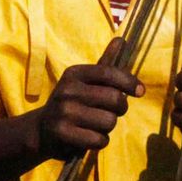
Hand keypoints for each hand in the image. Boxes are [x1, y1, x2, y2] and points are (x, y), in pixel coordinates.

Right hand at [34, 37, 141, 158]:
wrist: (41, 129)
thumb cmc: (71, 103)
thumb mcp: (83, 81)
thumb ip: (104, 64)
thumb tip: (122, 39)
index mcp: (74, 74)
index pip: (109, 73)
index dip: (129, 81)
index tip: (140, 91)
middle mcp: (67, 90)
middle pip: (114, 99)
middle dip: (120, 108)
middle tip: (113, 112)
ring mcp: (64, 112)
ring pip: (109, 122)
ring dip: (109, 127)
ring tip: (96, 125)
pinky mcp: (63, 133)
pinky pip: (99, 139)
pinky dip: (100, 141)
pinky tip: (89, 137)